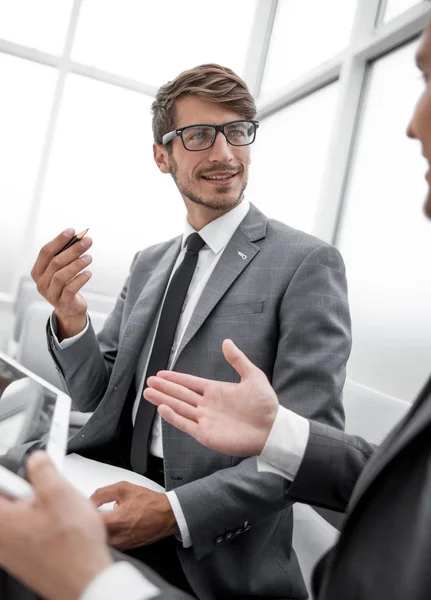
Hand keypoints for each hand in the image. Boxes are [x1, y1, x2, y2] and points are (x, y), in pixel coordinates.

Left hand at [0, 451, 111, 599]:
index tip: (28, 469)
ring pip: (22, 518)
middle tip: (50, 491)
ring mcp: (11, 553)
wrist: (86, 580)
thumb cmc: (73, 546)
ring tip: (60, 512)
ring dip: (40, 510)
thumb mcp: (60, 493)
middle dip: (31, 492)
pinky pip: (29, 534)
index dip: (15, 474)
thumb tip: (36, 459)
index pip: (1, 485)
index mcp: (2, 520)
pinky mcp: (24, 561)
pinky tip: (62, 529)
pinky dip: (43, 527)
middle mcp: (1, 538)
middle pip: (10, 501)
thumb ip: (43, 470)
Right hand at [31, 228, 92, 339]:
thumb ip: (66, 254)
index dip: (59, 240)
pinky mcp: (62, 303)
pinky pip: (70, 289)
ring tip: (89, 257)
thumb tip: (80, 237)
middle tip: (87, 241)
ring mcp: (50, 294)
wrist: (70, 309)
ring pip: (61, 275)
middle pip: (55, 262)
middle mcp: (41, 282)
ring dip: (77, 264)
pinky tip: (88, 273)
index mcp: (38, 271)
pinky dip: (80, 279)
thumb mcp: (62, 269)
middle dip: (73, 249)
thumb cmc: (66, 284)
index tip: (72, 231)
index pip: (45, 252)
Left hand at [91, 482, 178, 549]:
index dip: (84, 515)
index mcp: (118, 521)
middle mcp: (119, 537)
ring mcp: (122, 545)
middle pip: (93, 535)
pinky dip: (106, 536)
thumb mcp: (124, 488)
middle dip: (89, 525)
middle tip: (88, 515)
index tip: (84, 508)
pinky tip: (109, 527)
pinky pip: (109, 544)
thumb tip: (89, 500)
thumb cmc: (149, 502)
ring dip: (97, 532)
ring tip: (100, 520)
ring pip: (100, 542)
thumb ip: (103, 493)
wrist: (167, 515)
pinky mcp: (126, 548)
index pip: (91, 522)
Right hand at [144, 339, 278, 455]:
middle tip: (148, 381)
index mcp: (216, 391)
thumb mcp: (253, 376)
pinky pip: (185, 424)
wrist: (272, 429)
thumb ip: (238, 359)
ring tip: (148, 393)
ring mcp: (205, 420)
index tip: (161, 373)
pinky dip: (173, 417)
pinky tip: (162, 408)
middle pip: (180, 394)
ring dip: (163, 399)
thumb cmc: (265, 404)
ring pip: (179, 407)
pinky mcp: (206, 434)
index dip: (175, 378)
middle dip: (164, 387)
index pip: (190, 382)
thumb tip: (227, 342)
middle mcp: (208, 405)